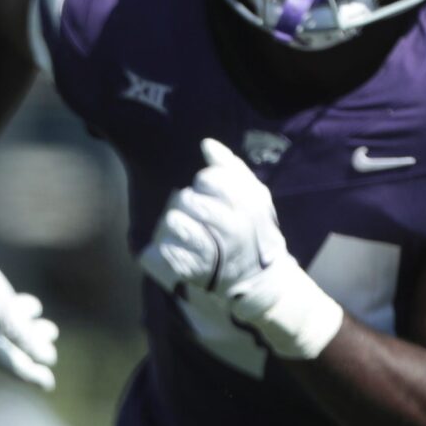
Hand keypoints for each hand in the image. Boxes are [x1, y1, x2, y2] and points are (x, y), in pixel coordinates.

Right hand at [0, 237, 59, 390]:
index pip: (9, 365)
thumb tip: (48, 359)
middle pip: (6, 346)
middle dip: (31, 343)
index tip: (48, 383)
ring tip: (39, 314)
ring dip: (24, 324)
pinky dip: (11, 310)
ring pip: (0, 327)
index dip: (32, 374)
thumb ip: (25, 338)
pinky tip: (20, 301)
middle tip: (52, 332)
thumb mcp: (4, 315)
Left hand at [139, 139, 342, 359]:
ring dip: (172, 222)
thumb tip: (207, 144)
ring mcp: (211, 252)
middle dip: (187, 202)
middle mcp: (229, 229)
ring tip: (183, 228)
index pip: (209, 179)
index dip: (205, 183)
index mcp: (245, 206)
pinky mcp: (193, 272)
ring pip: (172, 222)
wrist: (262, 281)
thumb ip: (232, 169)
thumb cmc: (255, 233)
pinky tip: (174, 247)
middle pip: (187, 199)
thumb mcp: (256, 198)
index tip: (210, 193)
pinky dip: (163, 248)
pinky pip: (163, 252)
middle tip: (195, 211)